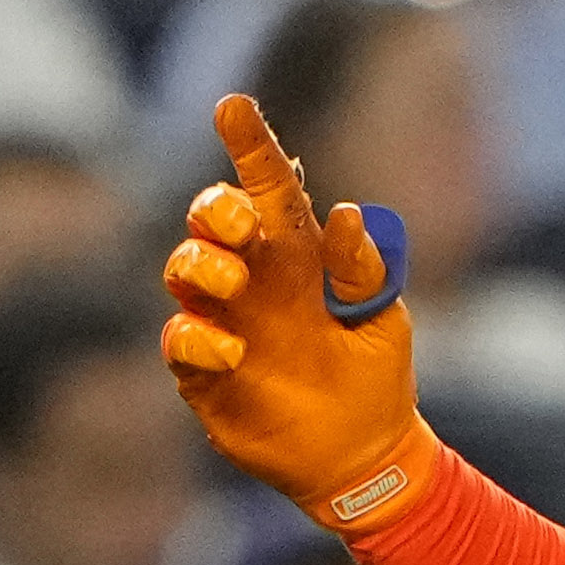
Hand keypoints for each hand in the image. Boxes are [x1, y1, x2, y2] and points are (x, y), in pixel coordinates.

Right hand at [160, 98, 434, 535]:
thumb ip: (363, 271)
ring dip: (199, 264)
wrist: (363, 458)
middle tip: (240, 228)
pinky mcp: (203, 372)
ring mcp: (223, 322)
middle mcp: (253, 279)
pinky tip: (231, 352)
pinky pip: (180, 339)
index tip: (233, 106)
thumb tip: (345, 214)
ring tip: (232, 283)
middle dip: (214, 210)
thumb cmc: (376, 379)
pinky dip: (196, 337)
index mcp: (297, 255)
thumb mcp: (384, 320)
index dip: (250, 145)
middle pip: (211, 220)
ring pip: (184, 269)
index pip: (268, 188)